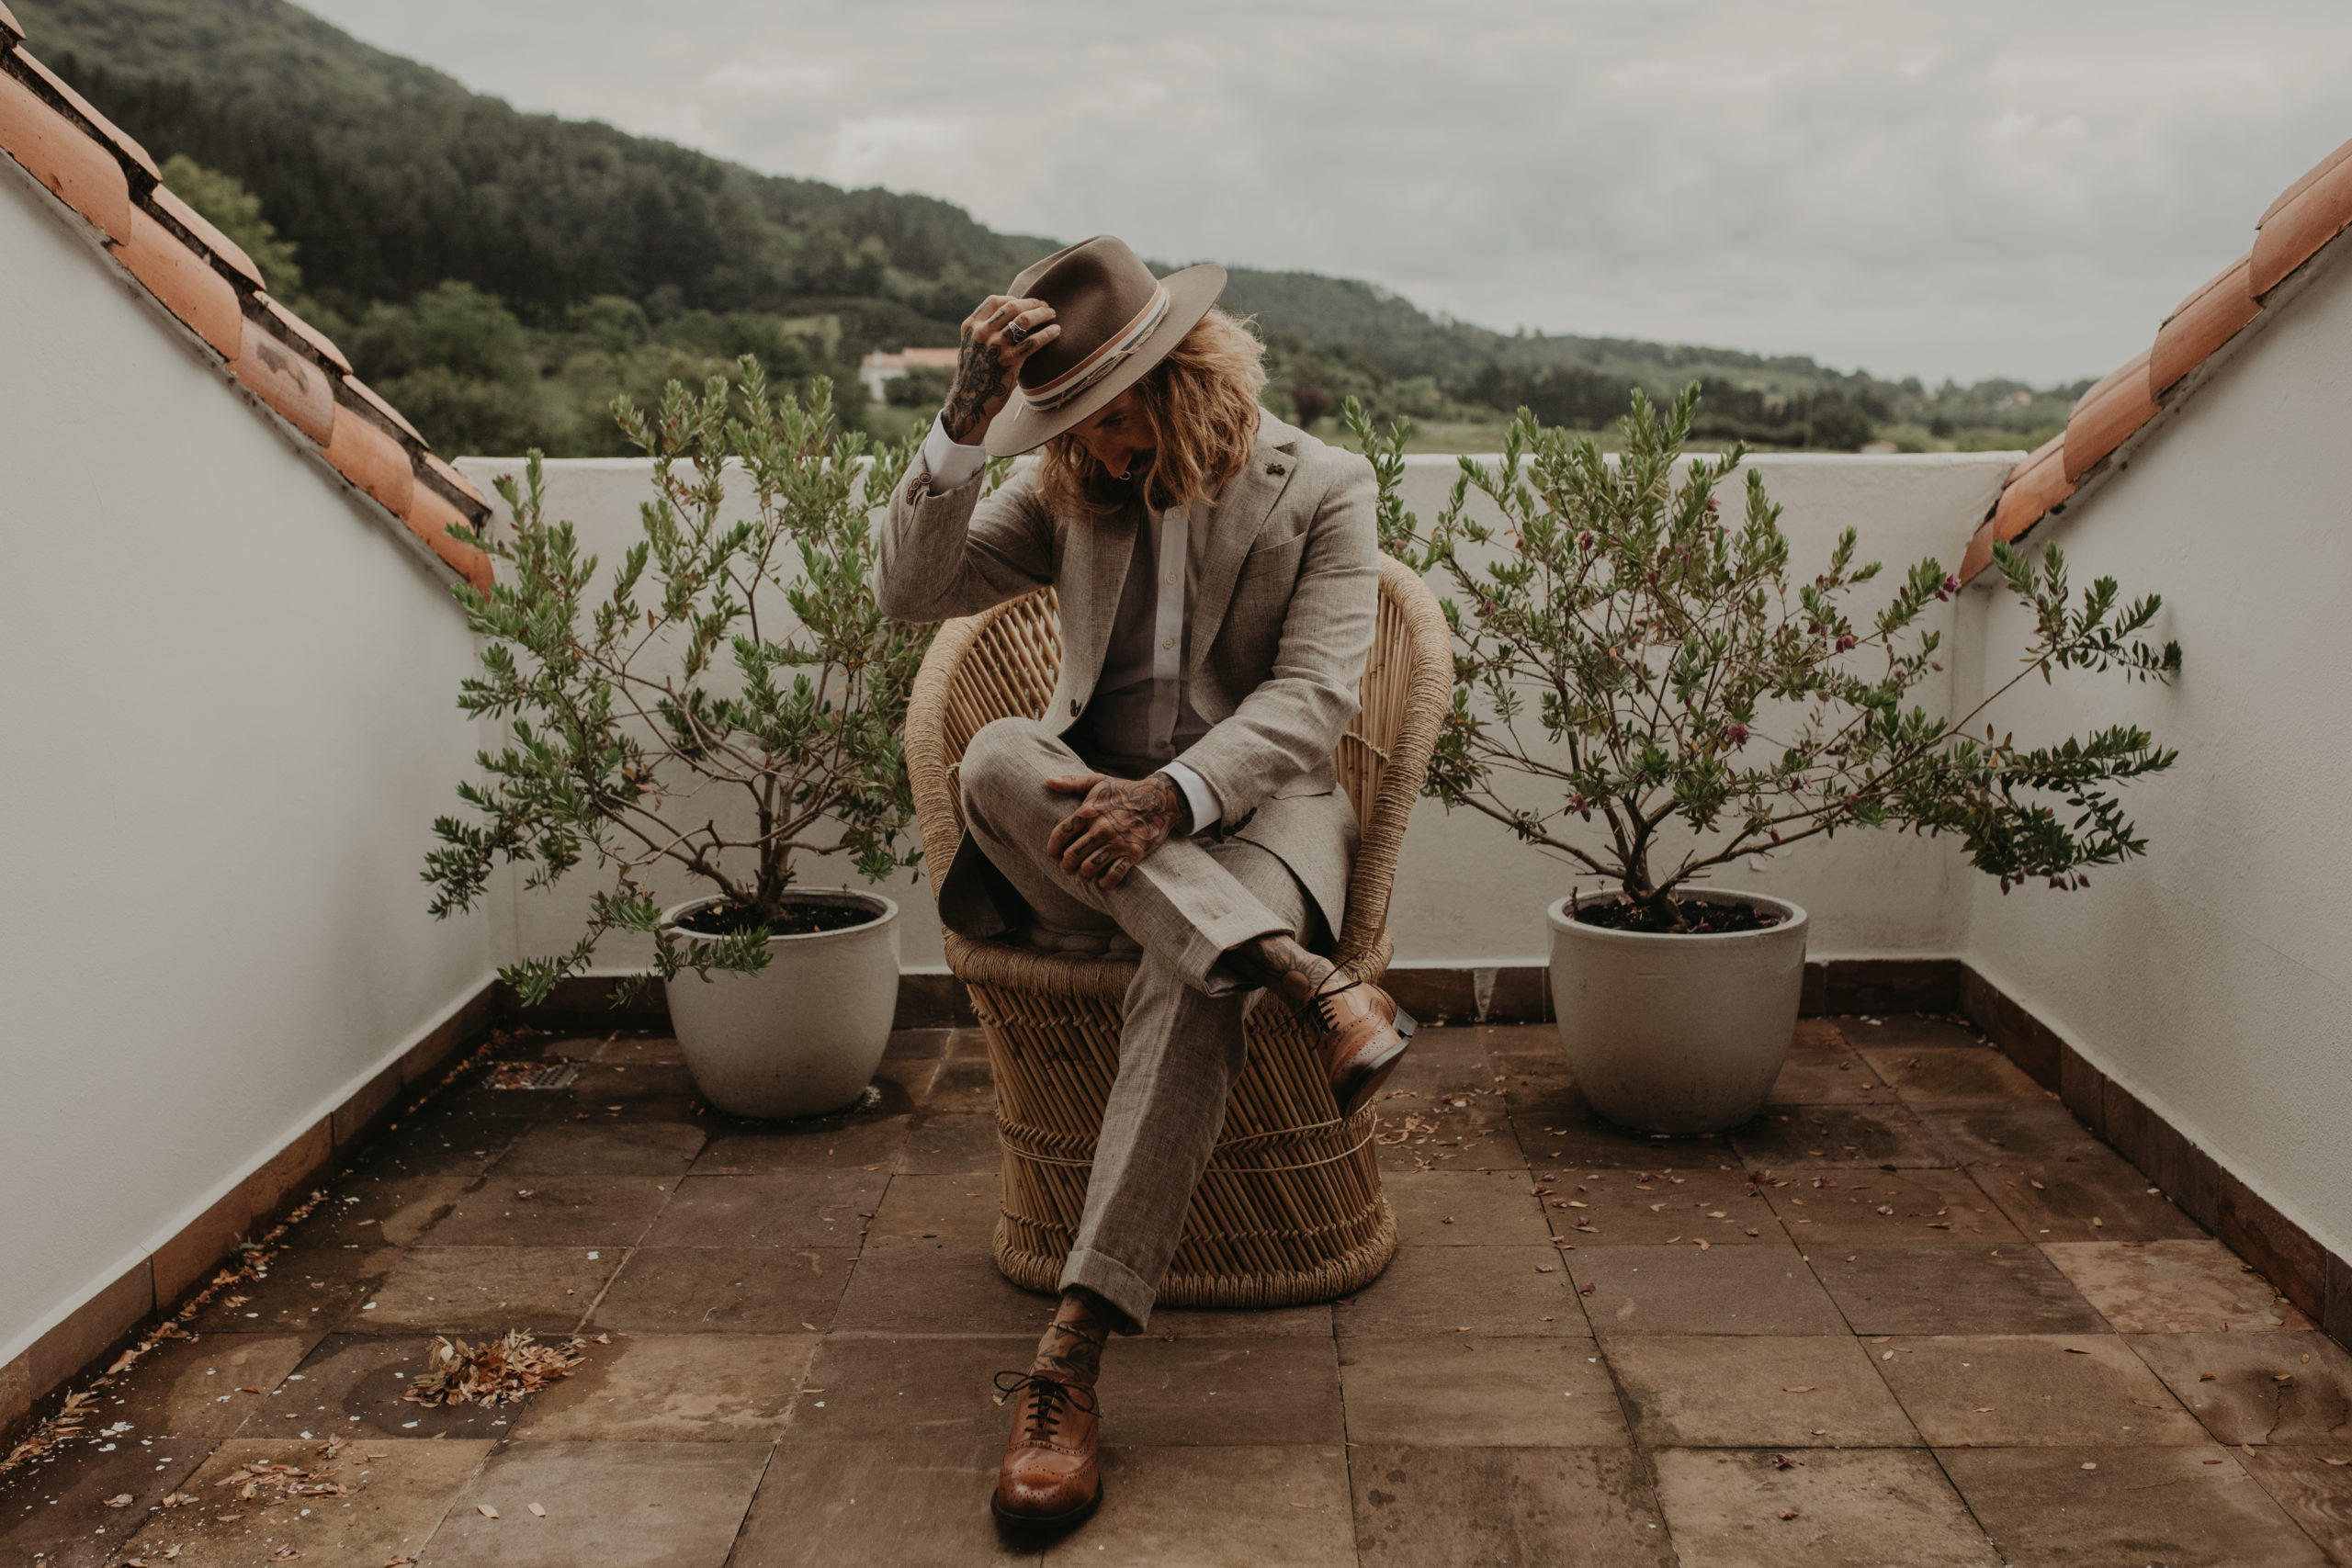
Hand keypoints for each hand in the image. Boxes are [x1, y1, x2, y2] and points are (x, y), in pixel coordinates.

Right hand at [942, 295, 1060, 444]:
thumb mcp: (972, 347)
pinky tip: (1056, 331)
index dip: (1013, 299)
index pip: (995, 301)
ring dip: (1042, 314)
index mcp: (971, 327)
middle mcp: (982, 333)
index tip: (1026, 303)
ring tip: (1052, 315)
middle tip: (1046, 306)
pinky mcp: (1009, 361)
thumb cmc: (975, 374)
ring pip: (1024, 320)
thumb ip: (985, 331)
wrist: (970, 402)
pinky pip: (1033, 341)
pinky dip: (1048, 333)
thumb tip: (1010, 317)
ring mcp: (995, 346)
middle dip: (1033, 303)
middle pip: (1012, 307)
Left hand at [1044, 771, 1189, 889]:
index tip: (1054, 855)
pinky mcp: (1133, 854)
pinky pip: (1114, 875)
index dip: (1052, 849)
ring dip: (1082, 875)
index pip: (1060, 835)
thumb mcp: (1098, 781)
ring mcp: (1117, 842)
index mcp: (1088, 812)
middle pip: (1071, 856)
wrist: (1160, 799)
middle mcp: (1100, 828)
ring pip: (1089, 868)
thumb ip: (1072, 782)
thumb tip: (1048, 782)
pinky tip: (1103, 880)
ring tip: (1083, 875)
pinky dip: (1105, 882)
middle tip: (1068, 867)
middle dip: (1066, 866)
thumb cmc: (1125, 790)